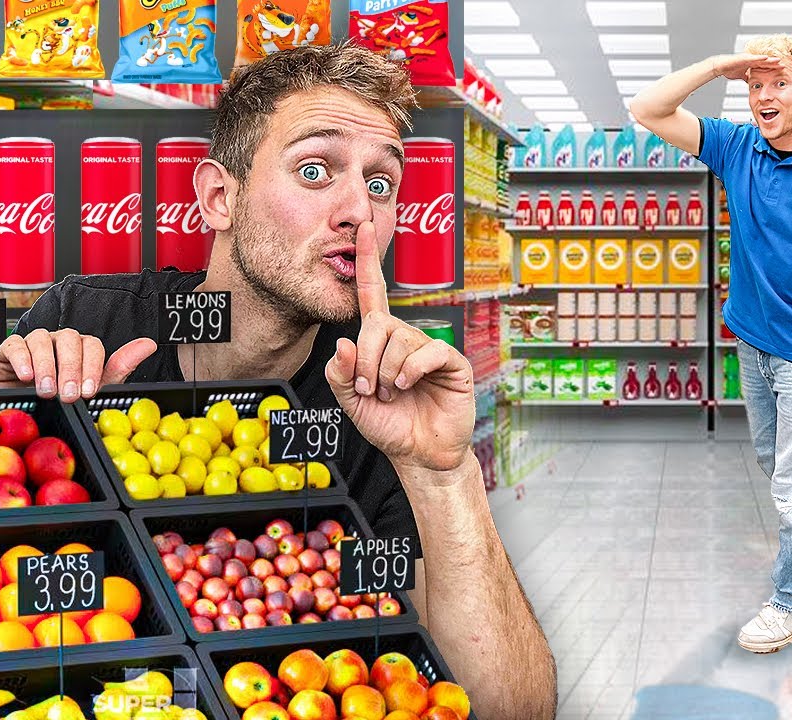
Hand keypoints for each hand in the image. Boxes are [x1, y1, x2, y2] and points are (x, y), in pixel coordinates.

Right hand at [0, 330, 156, 401]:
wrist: (24, 408)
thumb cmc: (61, 399)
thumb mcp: (94, 388)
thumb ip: (120, 366)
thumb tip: (149, 344)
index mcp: (83, 348)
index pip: (93, 346)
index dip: (92, 367)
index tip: (88, 391)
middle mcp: (60, 341)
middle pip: (69, 339)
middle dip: (71, 368)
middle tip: (68, 394)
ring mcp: (35, 342)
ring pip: (42, 339)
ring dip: (46, 365)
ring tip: (47, 390)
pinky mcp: (10, 349)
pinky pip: (15, 344)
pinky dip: (21, 358)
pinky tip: (26, 376)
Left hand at [325, 221, 475, 474]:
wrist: (420, 455)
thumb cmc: (389, 426)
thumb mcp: (352, 403)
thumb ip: (340, 375)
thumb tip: (343, 344)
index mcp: (380, 342)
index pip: (372, 294)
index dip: (367, 262)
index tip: (364, 229)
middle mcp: (404, 339)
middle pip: (377, 326)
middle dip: (366, 361)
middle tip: (370, 390)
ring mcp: (429, 349)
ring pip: (399, 342)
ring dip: (387, 374)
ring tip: (393, 395)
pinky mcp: (451, 362)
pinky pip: (428, 352)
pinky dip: (412, 371)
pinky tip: (410, 387)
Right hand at [713, 53, 781, 80]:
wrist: (720, 66)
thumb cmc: (729, 69)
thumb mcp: (741, 76)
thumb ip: (747, 78)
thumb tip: (751, 83)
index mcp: (751, 64)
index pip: (764, 66)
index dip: (772, 68)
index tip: (780, 70)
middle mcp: (751, 60)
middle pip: (765, 62)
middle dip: (774, 64)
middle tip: (784, 66)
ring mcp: (748, 58)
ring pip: (762, 59)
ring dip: (770, 60)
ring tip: (778, 61)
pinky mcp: (744, 57)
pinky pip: (754, 58)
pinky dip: (760, 58)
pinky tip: (766, 58)